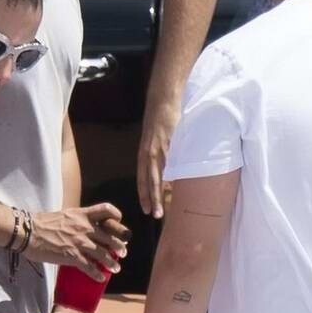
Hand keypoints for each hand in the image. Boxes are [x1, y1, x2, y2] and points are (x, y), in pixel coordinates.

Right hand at [28, 204, 129, 274]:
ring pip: (103, 254)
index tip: (119, 222)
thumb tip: (85, 227)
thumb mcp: (65, 215)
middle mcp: (85, 227)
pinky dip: (97, 274)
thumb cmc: (42, 223)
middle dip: (119, 247)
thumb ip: (78, 220)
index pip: (106, 210)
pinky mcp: (72, 256)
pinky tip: (100, 278)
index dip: (116, 216)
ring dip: (112, 263)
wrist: (28, 231)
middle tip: (122, 253)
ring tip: (115, 268)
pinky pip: (90, 267)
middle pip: (110, 237)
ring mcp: (79, 242)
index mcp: (82, 214)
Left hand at [136, 95, 180, 219]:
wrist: (163, 98)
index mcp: (145, 151)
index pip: (142, 177)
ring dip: (156, 195)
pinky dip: (166, 179)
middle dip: (150, 199)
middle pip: (147, 181)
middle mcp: (147, 152)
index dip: (144, 192)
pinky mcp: (164, 143)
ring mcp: (155, 148)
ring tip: (160, 210)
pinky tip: (169, 191)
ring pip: (154, 177)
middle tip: (153, 215)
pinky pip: (165, 165)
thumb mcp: (159, 135)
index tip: (146, 207)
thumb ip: (162, 149)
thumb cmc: (163, 115)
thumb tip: (169, 161)